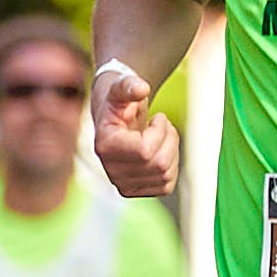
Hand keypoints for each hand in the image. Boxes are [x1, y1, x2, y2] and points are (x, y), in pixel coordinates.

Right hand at [95, 64, 178, 198]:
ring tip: (161, 136)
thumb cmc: (120, 102)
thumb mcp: (122, 88)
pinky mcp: (134, 191)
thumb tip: (141, 89)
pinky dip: (171, 166)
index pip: (145, 151)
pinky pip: (166, 185)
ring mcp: (122, 184)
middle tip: (163, 124)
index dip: (160, 131)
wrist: (116, 120)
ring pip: (165, 174)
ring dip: (172, 150)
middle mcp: (110, 171)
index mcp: (105, 147)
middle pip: (159, 164)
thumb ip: (129, 85)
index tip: (158, 117)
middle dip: (169, 139)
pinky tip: (160, 152)